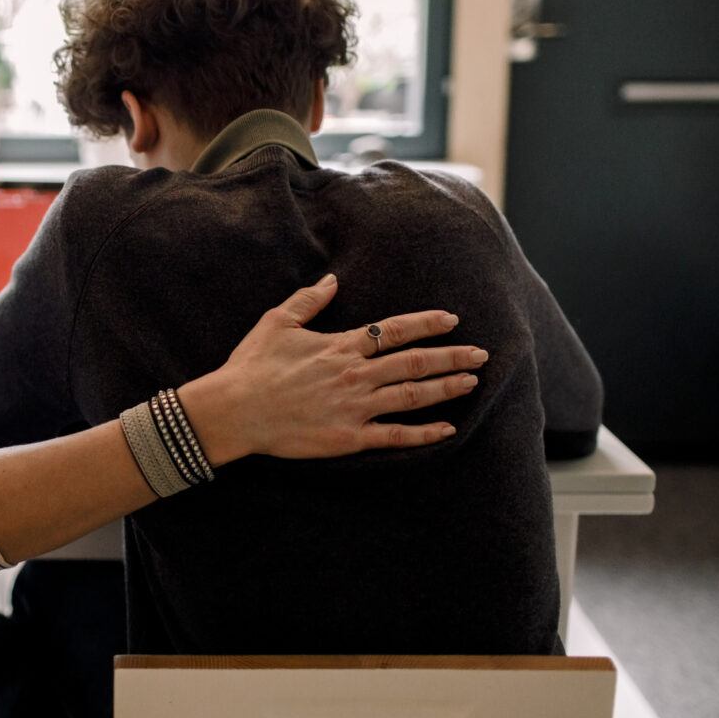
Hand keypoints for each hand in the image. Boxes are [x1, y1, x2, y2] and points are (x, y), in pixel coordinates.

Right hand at [180, 274, 485, 463]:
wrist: (236, 409)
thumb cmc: (252, 365)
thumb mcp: (276, 322)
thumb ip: (308, 300)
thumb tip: (332, 280)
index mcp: (340, 346)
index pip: (393, 331)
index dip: (426, 324)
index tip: (452, 320)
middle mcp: (355, 374)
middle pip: (414, 363)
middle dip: (452, 357)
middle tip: (482, 354)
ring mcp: (355, 407)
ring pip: (412, 396)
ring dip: (446, 388)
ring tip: (472, 382)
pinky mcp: (349, 437)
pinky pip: (395, 436)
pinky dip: (423, 433)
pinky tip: (447, 430)